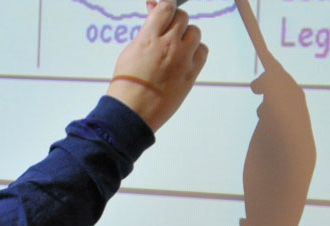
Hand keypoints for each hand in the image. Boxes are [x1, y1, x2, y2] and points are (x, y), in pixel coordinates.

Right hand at [105, 0, 209, 130]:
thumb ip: (146, 30)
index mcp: (149, 38)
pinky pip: (203, 50)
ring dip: (187, 34)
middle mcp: (169, 46)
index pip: (166, 8)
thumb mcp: (131, 50)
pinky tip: (185, 56)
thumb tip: (154, 10)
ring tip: (176, 45)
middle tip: (168, 29)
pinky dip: (196, 50)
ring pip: (195, 32)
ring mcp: (182, 60)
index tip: (165, 8)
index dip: (167, 5)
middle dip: (175, 20)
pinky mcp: (192, 73)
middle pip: (183, 18)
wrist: (132, 111)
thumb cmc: (127, 83)